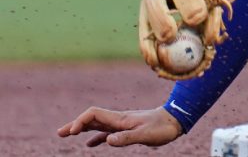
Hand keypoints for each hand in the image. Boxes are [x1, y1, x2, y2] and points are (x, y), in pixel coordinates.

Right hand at [57, 106, 181, 147]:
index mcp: (120, 119)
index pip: (94, 114)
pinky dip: (95, 137)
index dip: (81, 121)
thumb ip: (126, 138)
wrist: (175, 120)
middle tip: (60, 133)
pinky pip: (106, 132)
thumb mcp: (145, 135)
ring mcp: (122, 124)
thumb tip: (107, 141)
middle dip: (75, 124)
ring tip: (67, 135)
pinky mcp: (127, 129)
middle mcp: (118, 119)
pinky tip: (90, 144)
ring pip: (97, 124)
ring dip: (82, 129)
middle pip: (91, 118)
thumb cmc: (162, 128)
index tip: (73, 131)